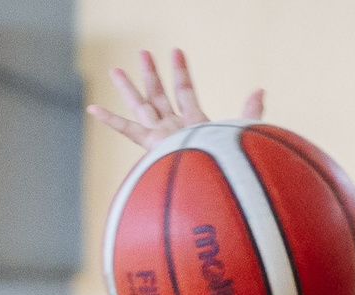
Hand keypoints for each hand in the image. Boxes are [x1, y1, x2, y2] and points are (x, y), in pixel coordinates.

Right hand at [87, 48, 261, 151]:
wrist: (215, 184)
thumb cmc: (231, 161)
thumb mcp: (241, 130)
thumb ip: (251, 110)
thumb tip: (261, 89)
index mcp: (194, 123)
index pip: (185, 90)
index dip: (181, 71)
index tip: (176, 51)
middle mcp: (175, 129)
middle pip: (159, 95)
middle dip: (151, 74)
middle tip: (142, 52)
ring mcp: (161, 136)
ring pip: (141, 106)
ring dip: (129, 87)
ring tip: (116, 69)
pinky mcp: (152, 144)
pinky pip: (127, 130)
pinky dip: (110, 120)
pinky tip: (93, 109)